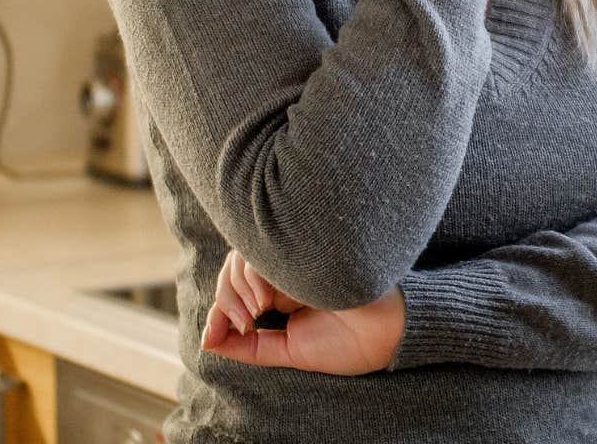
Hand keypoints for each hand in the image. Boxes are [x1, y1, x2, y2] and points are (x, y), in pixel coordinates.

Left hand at [199, 249, 405, 375]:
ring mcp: (293, 255)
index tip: (211, 336)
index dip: (218, 310)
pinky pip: (259, 250)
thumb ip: (252, 349)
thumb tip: (209, 343)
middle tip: (243, 324)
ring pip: (241, 258)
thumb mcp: (291, 351)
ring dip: (236, 289)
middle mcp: (285, 270)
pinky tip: (265, 300)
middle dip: (225, 300)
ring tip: (255, 313)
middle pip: (232, 271)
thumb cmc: (348, 342)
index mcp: (283, 292)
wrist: (387, 330)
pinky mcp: (302, 245)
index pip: (236, 290)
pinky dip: (250, 276)